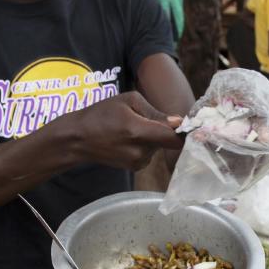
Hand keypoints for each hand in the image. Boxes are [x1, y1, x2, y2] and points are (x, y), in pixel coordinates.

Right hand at [64, 92, 183, 170]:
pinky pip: (150, 154)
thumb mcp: (128, 100)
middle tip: (145, 118)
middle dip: (163, 130)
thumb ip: (155, 112)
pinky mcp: (134, 168)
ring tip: (132, 128)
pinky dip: (145, 145)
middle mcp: (140, 151)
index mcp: (138, 131)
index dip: (185, 132)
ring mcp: (137, 162)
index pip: (174, 138)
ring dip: (153, 138)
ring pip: (158, 147)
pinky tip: (128, 139)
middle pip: (167, 141)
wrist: (78, 139)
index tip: (190, 126)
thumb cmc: (102, 114)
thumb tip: (178, 122)